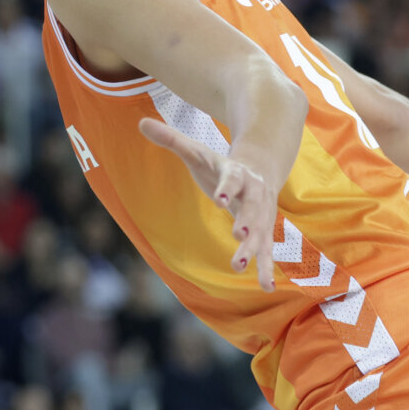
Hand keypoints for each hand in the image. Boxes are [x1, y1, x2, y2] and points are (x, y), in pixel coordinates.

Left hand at [139, 117, 277, 291]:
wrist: (259, 170)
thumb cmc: (220, 164)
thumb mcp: (197, 152)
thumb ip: (171, 139)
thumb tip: (141, 122)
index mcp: (237, 173)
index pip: (233, 178)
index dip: (228, 187)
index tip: (221, 199)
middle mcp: (254, 194)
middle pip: (253, 208)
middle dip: (248, 221)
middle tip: (239, 234)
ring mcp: (262, 214)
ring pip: (261, 233)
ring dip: (254, 250)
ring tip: (240, 267)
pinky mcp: (264, 231)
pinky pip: (267, 250)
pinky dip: (265, 267)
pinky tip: (265, 287)